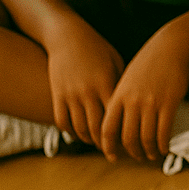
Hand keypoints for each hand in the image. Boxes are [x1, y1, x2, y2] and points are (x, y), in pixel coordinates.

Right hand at [45, 18, 123, 146]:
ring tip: (99, 145)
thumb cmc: (97, 48)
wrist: (67, 36)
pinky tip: (79, 135)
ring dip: (89, 140)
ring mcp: (70, 94)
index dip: (123, 134)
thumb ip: (122, 84)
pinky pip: (62, 121)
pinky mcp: (57, 94)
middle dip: (107, 145)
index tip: (131, 144)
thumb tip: (132, 107)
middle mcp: (88, 92)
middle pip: (97, 129)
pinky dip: (70, 132)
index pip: (116, 118)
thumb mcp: (115, 62)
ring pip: (79, 128)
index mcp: (107, 84)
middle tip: (115, 153)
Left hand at [99, 31, 188, 162]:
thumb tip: (117, 123)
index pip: (107, 129)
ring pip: (146, 138)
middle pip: (127, 138)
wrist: (169, 47)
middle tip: (138, 157)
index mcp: (118, 96)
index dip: (109, 147)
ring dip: (149, 151)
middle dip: (133, 153)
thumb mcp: (127, 79)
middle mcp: (132, 102)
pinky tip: (165, 148)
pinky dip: (163, 144)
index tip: (113, 157)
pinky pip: (163, 131)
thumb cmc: (148, 62)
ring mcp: (151, 103)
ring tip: (153, 155)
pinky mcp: (169, 103)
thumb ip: (120, 100)